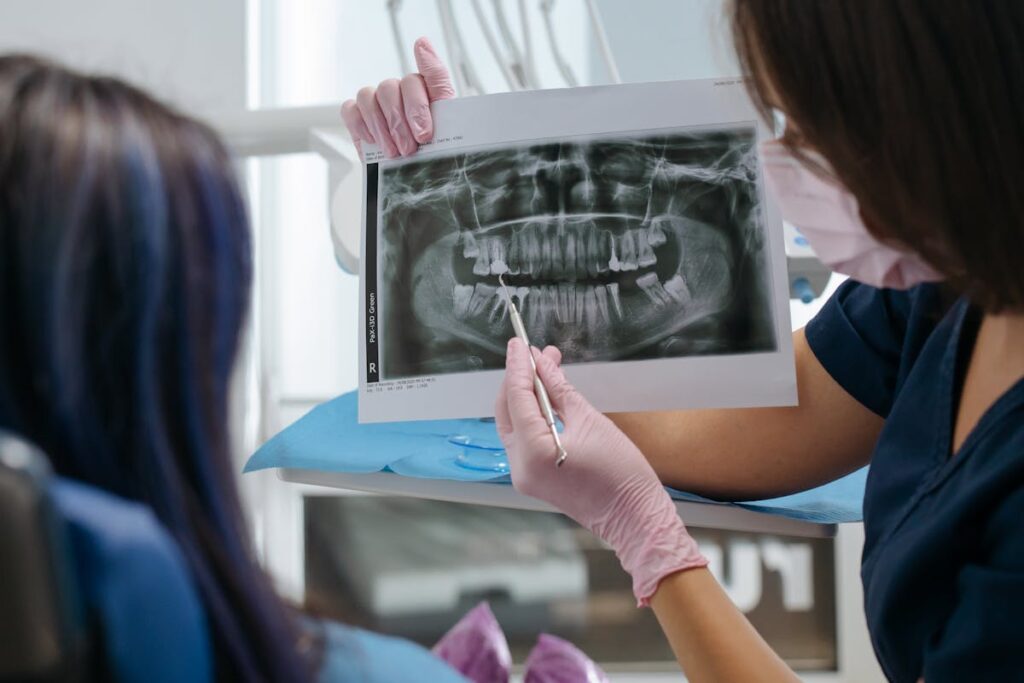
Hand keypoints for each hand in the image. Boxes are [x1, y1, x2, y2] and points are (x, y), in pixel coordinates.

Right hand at [340, 36, 454, 158]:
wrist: (415, 175)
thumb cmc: (432, 152)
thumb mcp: (448, 134)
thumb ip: (445, 104)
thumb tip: (430, 56)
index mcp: (430, 92)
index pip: (429, 72)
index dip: (426, 66)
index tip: (422, 71)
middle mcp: (402, 90)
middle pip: (392, 87)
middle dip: (401, 120)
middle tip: (410, 148)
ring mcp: (378, 101)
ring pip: (369, 96)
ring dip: (381, 127)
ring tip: (394, 152)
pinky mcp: (358, 115)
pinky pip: (350, 109)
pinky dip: (361, 125)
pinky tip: (374, 142)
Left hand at [495, 338, 706, 605]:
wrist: (634, 517)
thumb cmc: (621, 472)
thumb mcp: (590, 420)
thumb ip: (560, 389)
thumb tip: (542, 363)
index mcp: (533, 451)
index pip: (517, 397)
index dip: (518, 366)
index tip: (519, 342)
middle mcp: (519, 465)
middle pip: (508, 411)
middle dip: (520, 379)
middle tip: (535, 352)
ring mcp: (523, 475)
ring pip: (513, 424)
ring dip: (527, 395)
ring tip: (545, 367)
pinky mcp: (532, 478)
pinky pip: (524, 438)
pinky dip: (532, 415)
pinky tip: (546, 395)